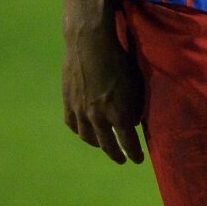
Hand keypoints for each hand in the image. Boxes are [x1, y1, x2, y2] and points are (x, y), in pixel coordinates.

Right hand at [62, 24, 144, 164]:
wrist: (90, 45)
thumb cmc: (120, 60)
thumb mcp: (135, 84)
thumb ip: (134, 107)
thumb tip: (131, 122)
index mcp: (118, 114)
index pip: (128, 142)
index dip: (134, 153)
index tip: (138, 160)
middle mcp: (97, 117)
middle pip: (107, 144)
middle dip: (117, 153)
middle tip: (122, 160)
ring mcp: (80, 111)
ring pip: (88, 136)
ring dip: (97, 144)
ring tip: (104, 146)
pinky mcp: (68, 102)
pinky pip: (73, 124)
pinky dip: (80, 131)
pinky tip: (84, 132)